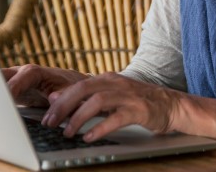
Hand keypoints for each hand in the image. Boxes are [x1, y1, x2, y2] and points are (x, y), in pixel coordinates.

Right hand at [3, 64, 87, 107]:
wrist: (69, 86)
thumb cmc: (70, 88)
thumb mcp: (71, 92)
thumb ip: (64, 96)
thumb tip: (54, 98)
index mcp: (36, 73)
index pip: (23, 76)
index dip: (13, 86)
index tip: (5, 97)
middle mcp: (21, 74)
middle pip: (2, 75)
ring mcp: (12, 82)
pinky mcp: (8, 91)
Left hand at [41, 72, 181, 140]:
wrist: (170, 105)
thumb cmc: (137, 102)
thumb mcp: (111, 96)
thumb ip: (88, 97)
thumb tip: (58, 98)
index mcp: (108, 79)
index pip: (78, 85)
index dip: (61, 98)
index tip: (46, 112)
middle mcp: (116, 83)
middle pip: (84, 89)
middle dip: (64, 106)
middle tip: (50, 122)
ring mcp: (128, 96)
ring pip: (98, 101)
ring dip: (79, 117)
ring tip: (68, 133)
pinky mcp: (139, 110)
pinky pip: (117, 117)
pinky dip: (101, 127)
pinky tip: (90, 137)